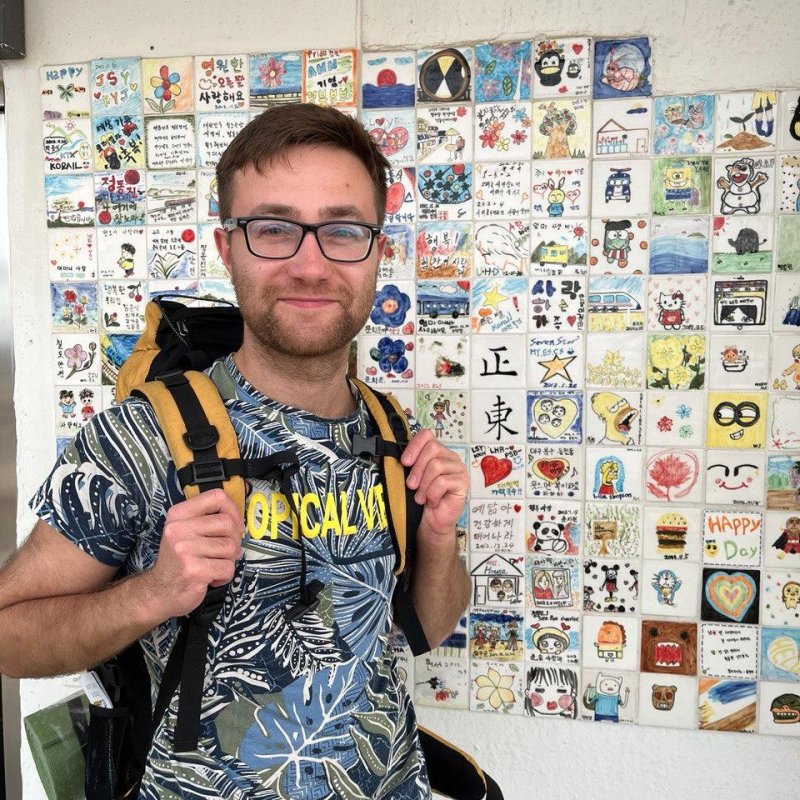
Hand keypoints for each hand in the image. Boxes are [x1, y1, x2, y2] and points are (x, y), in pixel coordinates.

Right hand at [142, 489, 242, 619]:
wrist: (159, 591)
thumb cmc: (178, 560)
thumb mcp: (185, 531)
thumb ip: (207, 519)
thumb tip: (238, 517)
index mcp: (179, 515)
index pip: (216, 497)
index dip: (233, 509)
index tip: (233, 523)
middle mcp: (179, 529)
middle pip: (228, 523)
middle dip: (234, 540)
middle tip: (223, 551)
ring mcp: (185, 550)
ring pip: (231, 547)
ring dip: (228, 560)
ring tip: (213, 564)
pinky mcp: (194, 570)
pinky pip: (228, 567)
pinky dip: (225, 575)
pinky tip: (211, 577)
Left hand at [401, 428, 468, 539]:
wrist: (431, 523)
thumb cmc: (422, 500)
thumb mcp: (413, 478)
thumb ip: (411, 464)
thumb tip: (398, 455)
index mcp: (437, 452)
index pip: (427, 435)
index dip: (414, 446)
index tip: (404, 462)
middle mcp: (449, 457)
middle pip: (432, 448)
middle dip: (417, 468)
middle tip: (411, 485)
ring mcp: (458, 469)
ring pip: (436, 465)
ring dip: (424, 484)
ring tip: (421, 497)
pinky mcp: (463, 482)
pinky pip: (443, 481)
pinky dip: (432, 494)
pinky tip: (432, 501)